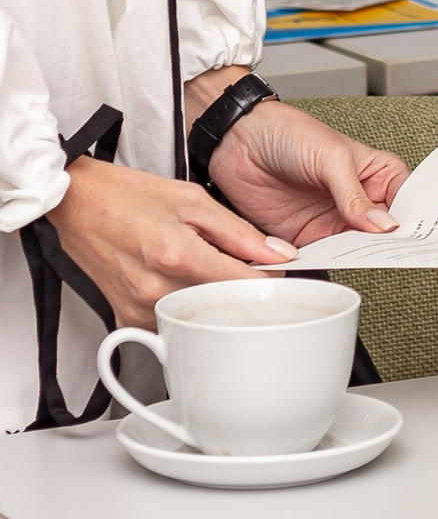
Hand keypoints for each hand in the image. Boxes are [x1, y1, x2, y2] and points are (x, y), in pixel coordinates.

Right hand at [43, 158, 301, 332]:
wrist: (77, 205)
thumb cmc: (128, 196)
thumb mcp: (191, 199)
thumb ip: (238, 231)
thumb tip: (277, 253)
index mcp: (178, 254)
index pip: (242, 282)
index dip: (269, 280)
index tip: (279, 275)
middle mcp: (157, 288)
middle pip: (223, 304)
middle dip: (242, 290)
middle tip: (246, 271)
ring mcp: (140, 308)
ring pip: (199, 316)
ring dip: (213, 299)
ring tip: (206, 271)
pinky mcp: (127, 319)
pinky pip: (171, 323)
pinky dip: (185, 306)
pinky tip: (181, 283)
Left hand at [205, 101, 405, 249]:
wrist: (239, 142)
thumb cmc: (290, 133)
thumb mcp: (331, 159)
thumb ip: (355, 196)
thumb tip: (383, 225)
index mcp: (375, 174)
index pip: (405, 202)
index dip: (412, 220)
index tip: (415, 238)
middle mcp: (358, 200)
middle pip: (382, 233)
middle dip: (386, 245)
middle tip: (390, 256)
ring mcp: (333, 221)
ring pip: (354, 249)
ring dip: (355, 256)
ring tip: (359, 261)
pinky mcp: (306, 237)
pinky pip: (322, 257)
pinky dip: (324, 263)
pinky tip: (327, 263)